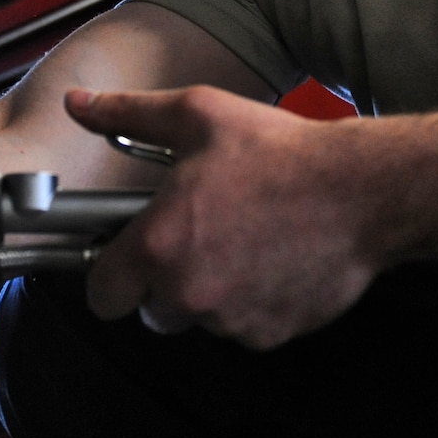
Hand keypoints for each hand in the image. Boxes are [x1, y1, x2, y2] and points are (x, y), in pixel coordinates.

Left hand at [65, 85, 386, 349]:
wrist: (361, 192)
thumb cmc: (278, 151)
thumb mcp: (197, 114)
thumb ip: (128, 113)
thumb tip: (77, 103)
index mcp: (159, 245)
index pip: (103, 295)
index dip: (111, 275)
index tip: (128, 256)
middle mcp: (189, 293)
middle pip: (153, 310)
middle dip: (166, 281)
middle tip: (198, 235)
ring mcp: (231, 321)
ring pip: (201, 318)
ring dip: (211, 291)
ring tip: (242, 239)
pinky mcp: (271, 335)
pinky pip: (243, 327)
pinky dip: (251, 303)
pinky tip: (271, 260)